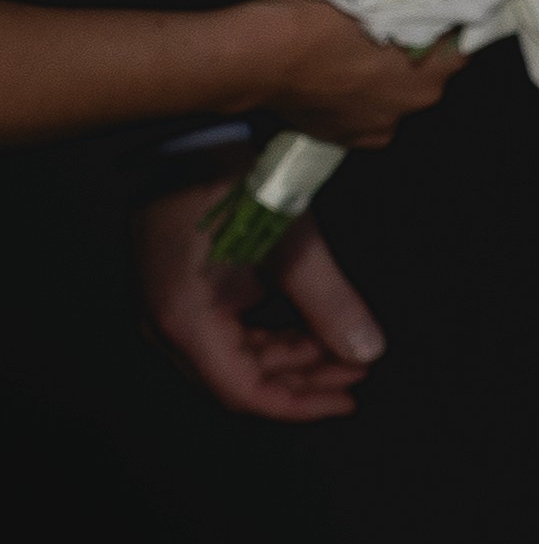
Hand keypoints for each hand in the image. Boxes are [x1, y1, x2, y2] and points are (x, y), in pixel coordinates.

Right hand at [139, 176, 380, 422]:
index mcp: (185, 320)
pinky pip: (229, 333)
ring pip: (237, 359)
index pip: (242, 392)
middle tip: (358, 371)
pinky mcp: (184, 292)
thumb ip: (330, 303)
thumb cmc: (234, 184)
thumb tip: (366, 351)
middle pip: (239, 381)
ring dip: (292, 359)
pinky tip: (313, 330)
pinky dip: (273, 336)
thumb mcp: (292, 245)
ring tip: (345, 349)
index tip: (346, 401)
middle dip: (303, 381)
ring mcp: (172, 308)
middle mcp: (168, 324)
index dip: (298, 405)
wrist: (192, 138)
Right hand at [231, 0, 466, 148]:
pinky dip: (357, 103)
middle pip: (429, 72)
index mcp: (431, 68)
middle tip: (390, 30)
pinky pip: (366, 117)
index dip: (449, 27)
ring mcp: (381, 124)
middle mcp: (414, 102)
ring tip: (357, 57)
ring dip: (384, 80)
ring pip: (396, 95)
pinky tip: (340, 82)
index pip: (463, 45)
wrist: (255, 57)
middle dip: (414, 53)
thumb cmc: (310, 17)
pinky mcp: (348, 138)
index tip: (436, 13)